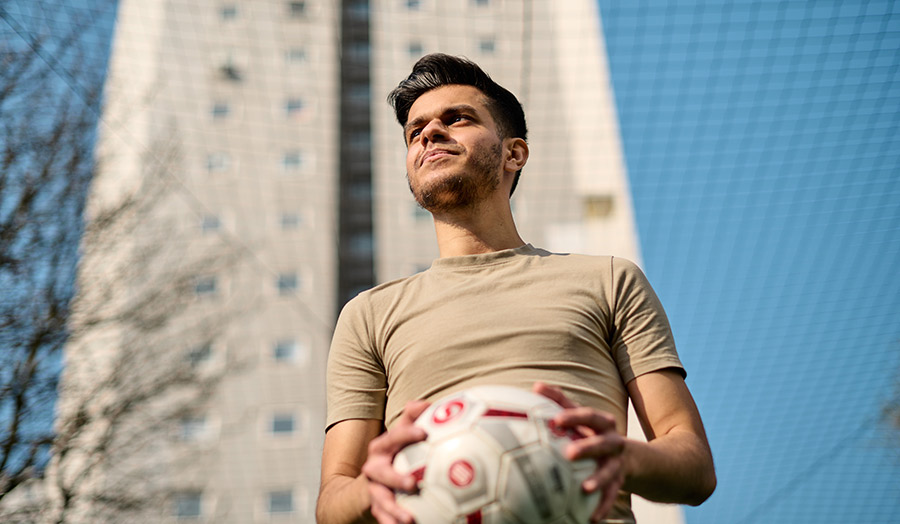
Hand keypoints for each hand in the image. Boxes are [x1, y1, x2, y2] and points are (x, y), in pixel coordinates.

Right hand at [361, 400, 430, 523]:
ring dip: (394, 509)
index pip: (393, 437)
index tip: (424, 432)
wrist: (364, 485)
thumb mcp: (399, 437)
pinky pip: (383, 518)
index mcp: (381, 448)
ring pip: (380, 499)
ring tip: (409, 518)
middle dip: (395, 477)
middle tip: (412, 483)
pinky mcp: (375, 507)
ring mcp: (373, 489)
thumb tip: (428, 404)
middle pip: (380, 472)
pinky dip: (392, 523)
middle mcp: (373, 468)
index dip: (407, 433)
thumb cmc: (393, 455)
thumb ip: (412, 420)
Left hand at [533, 382, 625, 522]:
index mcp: (602, 424)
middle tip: (569, 453)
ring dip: (598, 480)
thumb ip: (560, 401)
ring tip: (584, 489)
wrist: (631, 458)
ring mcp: (616, 463)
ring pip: (610, 471)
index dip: (573, 417)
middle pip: (603, 442)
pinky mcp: (619, 483)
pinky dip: (603, 506)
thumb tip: (536, 386)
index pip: (589, 416)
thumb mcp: (581, 417)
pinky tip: (591, 518)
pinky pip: (612, 496)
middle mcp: (612, 442)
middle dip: (587, 447)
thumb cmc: (593, 432)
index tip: (555, 420)